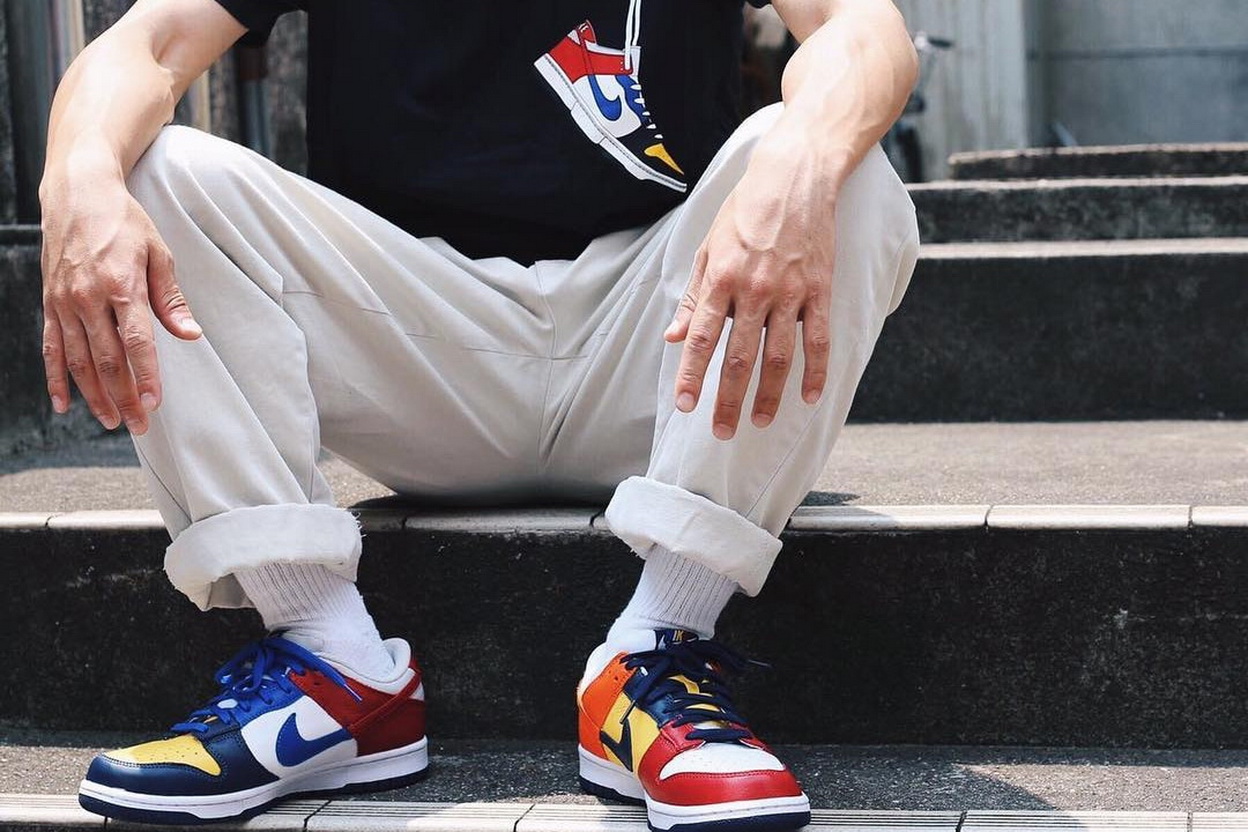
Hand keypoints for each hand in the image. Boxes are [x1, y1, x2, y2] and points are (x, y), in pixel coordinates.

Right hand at [40, 172, 200, 434]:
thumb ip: (172, 300)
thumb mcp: (159, 254)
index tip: (155, 403)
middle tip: (138, 425)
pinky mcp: (49, 304)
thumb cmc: (124, 223)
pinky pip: (51, 348)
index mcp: (121, 286)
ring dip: (95, 395)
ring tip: (112, 421)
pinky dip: (56, 378)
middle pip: (107, 360)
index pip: (137, 342)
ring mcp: (64, 303)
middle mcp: (88, 299)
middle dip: (123, 397)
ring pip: (79, 361)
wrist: (77, 194)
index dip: (146, 376)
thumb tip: (191, 334)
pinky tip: (65, 404)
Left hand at [664, 143, 837, 439]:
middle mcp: (753, 290)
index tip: (684, 405)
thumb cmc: (745, 211)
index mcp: (721, 280)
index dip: (691, 375)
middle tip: (721, 431)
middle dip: (727, 399)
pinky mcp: (820, 291)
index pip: (702, 339)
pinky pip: (819, 340)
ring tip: (757, 422)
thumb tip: (673, 337)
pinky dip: (815, 372)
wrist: (795, 176)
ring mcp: (790, 293)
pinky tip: (808, 398)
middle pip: (739, 357)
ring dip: (767, 395)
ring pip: (778, 357)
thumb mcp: (708, 248)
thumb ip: (693, 297)